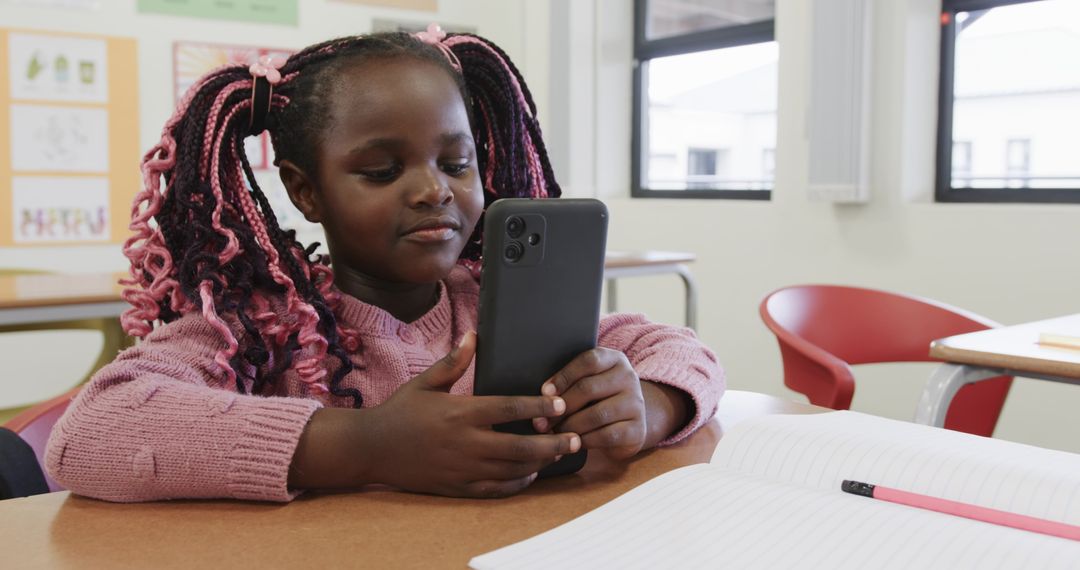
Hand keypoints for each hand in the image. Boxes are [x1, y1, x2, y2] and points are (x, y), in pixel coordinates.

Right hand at [365, 332, 580, 497]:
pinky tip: (530, 475)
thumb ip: (454, 362)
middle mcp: (466, 442)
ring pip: (512, 469)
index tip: (561, 404)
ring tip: (559, 454)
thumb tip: (474, 335)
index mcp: (461, 412)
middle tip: (575, 438)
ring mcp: (462, 467)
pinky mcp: (457, 487)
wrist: (371, 449)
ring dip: (540, 463)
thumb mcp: (425, 383)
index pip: (511, 408)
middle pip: (521, 445)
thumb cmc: (399, 412)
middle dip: (553, 443)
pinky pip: (495, 489)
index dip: (540, 406)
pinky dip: (517, 483)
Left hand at [533, 348, 645, 459]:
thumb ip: (570, 382)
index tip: (544, 392)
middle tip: (540, 421)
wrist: (628, 423)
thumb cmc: (597, 400)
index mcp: (614, 359)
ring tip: (553, 434)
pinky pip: (607, 436)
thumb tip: (541, 395)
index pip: (588, 361)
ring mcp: (636, 404)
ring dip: (569, 426)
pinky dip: (585, 441)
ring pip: (596, 414)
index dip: (564, 376)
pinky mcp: (637, 430)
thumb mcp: (587, 383)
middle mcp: (629, 378)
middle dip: (560, 406)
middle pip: (589, 388)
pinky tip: (573, 443)